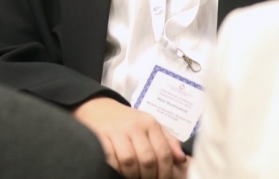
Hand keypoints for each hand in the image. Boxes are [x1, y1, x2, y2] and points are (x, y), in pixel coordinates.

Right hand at [73, 98, 187, 178]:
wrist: (96, 106)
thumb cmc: (126, 120)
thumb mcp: (149, 125)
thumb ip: (167, 141)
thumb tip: (182, 159)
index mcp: (150, 124)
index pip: (164, 153)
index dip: (165, 173)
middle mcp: (134, 126)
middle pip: (147, 160)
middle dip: (149, 177)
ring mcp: (116, 130)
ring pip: (129, 161)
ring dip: (132, 175)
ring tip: (133, 178)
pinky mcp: (100, 136)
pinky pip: (110, 159)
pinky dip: (116, 169)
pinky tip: (119, 171)